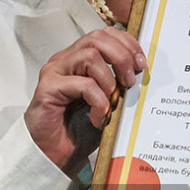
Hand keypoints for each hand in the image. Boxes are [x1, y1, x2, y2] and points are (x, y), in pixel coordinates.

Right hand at [25, 28, 145, 174]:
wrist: (54, 155)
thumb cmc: (78, 129)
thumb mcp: (107, 102)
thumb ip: (118, 84)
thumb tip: (141, 72)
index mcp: (78, 59)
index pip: (104, 34)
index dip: (126, 43)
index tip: (141, 64)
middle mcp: (65, 60)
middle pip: (97, 39)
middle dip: (122, 57)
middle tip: (130, 81)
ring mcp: (55, 72)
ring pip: (90, 56)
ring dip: (109, 79)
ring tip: (113, 101)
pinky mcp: (48, 88)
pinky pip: (83, 84)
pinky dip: (98, 101)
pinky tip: (98, 118)